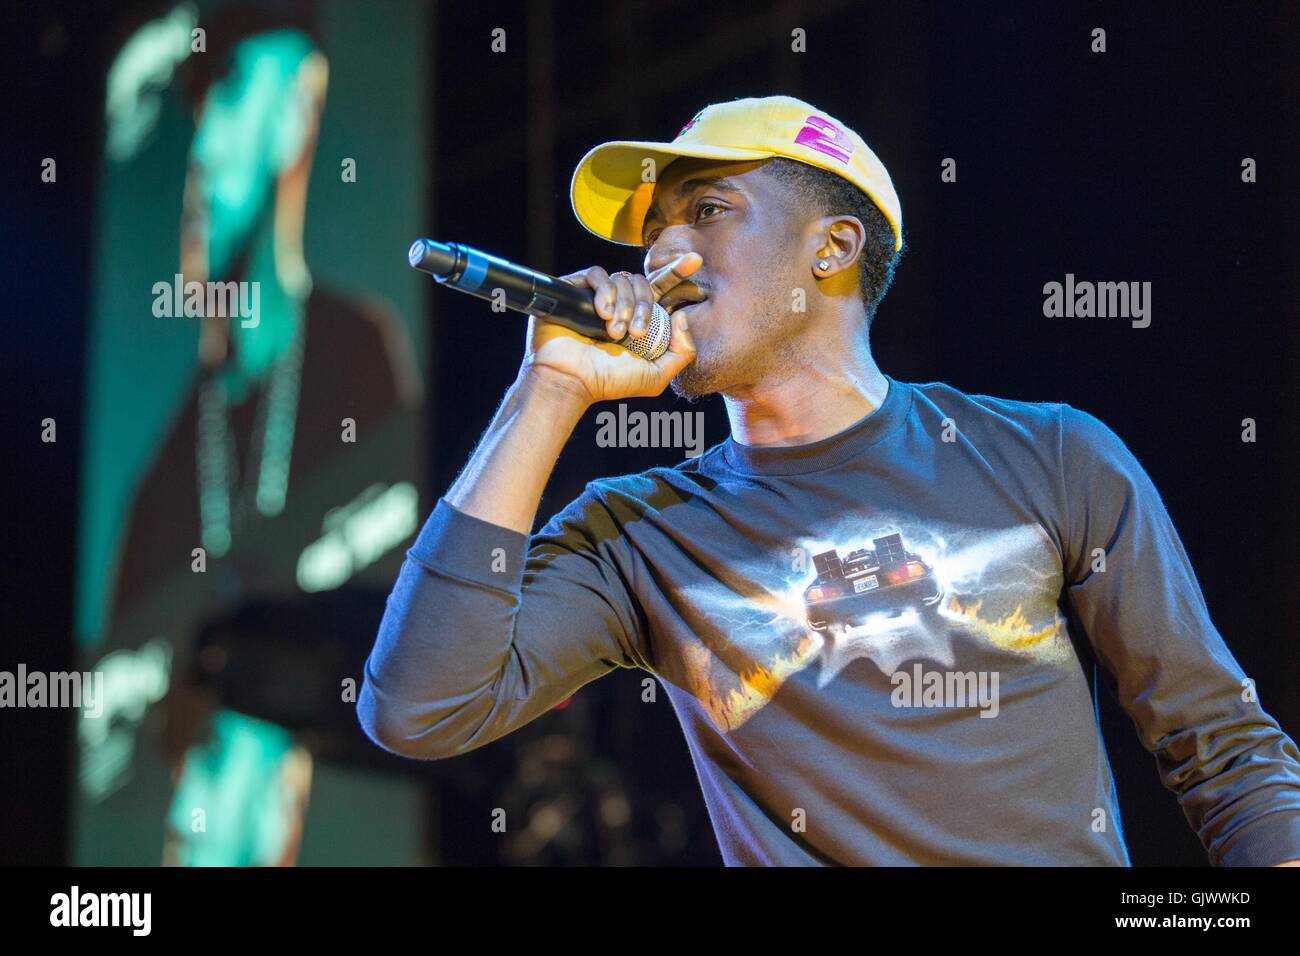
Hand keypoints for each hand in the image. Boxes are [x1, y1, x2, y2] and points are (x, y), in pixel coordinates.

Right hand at [521, 253, 701, 406]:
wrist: (571, 379)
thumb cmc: (609, 381)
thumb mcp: (656, 376)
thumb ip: (682, 353)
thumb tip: (682, 315)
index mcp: (638, 320)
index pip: (660, 290)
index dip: (677, 272)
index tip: (695, 260)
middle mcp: (619, 306)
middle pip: (643, 284)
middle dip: (644, 307)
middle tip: (635, 332)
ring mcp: (596, 296)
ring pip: (622, 280)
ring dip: (623, 306)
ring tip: (612, 332)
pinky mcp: (575, 289)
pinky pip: (597, 274)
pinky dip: (604, 291)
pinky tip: (601, 313)